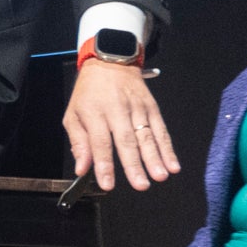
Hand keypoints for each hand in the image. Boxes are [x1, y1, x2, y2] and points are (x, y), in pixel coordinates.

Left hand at [64, 60, 178, 191]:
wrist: (110, 61)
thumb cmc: (88, 93)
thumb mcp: (73, 114)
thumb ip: (78, 142)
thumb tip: (82, 169)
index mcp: (94, 112)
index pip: (100, 142)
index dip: (104, 164)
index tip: (107, 184)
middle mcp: (117, 110)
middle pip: (126, 140)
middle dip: (134, 165)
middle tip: (140, 185)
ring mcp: (137, 108)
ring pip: (147, 136)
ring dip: (155, 158)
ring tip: (160, 176)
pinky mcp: (152, 107)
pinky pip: (161, 130)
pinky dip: (168, 148)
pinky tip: (173, 164)